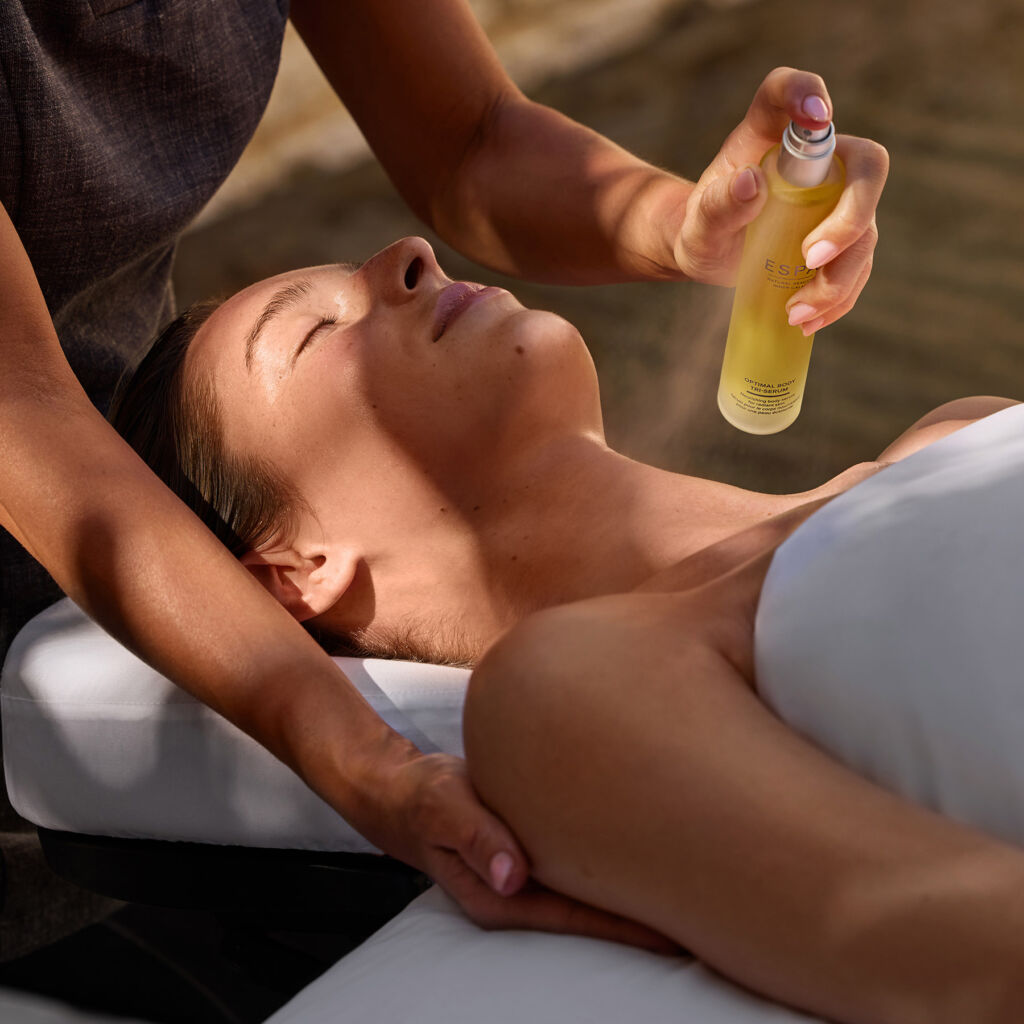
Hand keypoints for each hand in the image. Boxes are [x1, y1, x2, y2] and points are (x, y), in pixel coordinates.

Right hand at [368, 750, 677, 953]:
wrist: (403, 790)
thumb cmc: (420, 798)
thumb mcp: (441, 808)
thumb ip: (475, 836)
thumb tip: (512, 873)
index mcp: (500, 895)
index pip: (576, 917)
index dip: (626, 921)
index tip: (675, 925)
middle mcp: (520, 892)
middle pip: (593, 911)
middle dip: (645, 910)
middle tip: (707, 905)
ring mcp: (529, 873)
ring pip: (591, 886)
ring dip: (634, 883)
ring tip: (691, 878)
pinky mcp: (535, 849)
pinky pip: (580, 860)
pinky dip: (611, 857)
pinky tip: (642, 844)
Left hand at [673, 67, 888, 332]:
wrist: (707, 253)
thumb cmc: (699, 226)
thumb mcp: (698, 221)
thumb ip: (717, 203)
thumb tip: (750, 183)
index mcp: (774, 134)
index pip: (791, 91)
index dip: (808, 93)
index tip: (817, 116)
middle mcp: (819, 162)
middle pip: (865, 170)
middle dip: (851, 217)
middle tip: (811, 257)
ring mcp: (837, 202)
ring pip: (866, 232)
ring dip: (839, 278)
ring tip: (796, 313)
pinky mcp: (842, 243)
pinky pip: (857, 270)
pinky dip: (838, 299)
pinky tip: (806, 321)